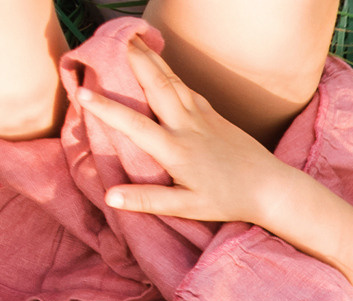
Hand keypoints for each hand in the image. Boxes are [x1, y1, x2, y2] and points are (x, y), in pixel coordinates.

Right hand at [76, 37, 297, 226]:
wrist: (270, 188)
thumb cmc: (228, 200)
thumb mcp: (187, 207)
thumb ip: (148, 201)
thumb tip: (111, 196)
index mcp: (176, 150)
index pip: (134, 125)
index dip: (107, 108)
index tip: (82, 91)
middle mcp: (187, 127)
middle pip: (156, 86)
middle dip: (133, 61)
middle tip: (111, 41)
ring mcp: (202, 117)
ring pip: (171, 81)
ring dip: (150, 59)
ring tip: (131, 41)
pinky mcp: (214, 114)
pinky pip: (187, 87)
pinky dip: (169, 72)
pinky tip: (160, 63)